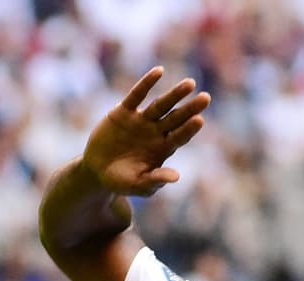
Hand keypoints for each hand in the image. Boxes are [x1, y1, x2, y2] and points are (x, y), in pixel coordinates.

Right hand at [82, 67, 210, 197]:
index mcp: (163, 149)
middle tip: (206, 98)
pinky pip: (136, 95)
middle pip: (176, 118)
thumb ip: (155, 180)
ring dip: (175, 94)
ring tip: (190, 84)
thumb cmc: (122, 181)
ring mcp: (141, 121)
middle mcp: (156, 133)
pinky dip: (147, 83)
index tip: (200, 120)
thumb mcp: (138, 185)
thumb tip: (176, 177)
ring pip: (160, 105)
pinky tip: (159, 72)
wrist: (97, 172)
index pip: (180, 137)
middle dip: (190, 108)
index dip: (189, 129)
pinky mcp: (124, 112)